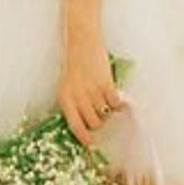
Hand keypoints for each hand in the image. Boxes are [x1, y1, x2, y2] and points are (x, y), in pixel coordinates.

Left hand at [58, 34, 125, 148]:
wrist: (82, 41)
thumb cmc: (75, 64)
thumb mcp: (68, 85)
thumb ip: (74, 103)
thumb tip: (85, 124)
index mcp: (65, 97)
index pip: (74, 126)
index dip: (84, 137)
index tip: (90, 143)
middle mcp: (78, 96)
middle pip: (94, 123)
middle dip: (98, 122)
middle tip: (99, 112)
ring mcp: (92, 91)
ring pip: (105, 115)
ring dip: (107, 111)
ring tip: (105, 100)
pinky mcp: (106, 84)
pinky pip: (115, 104)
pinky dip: (118, 104)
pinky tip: (116, 98)